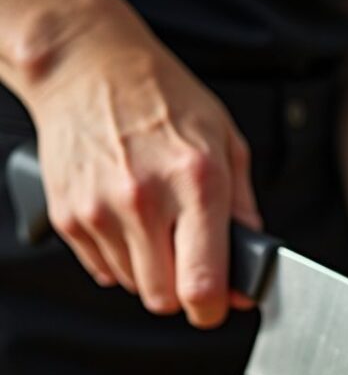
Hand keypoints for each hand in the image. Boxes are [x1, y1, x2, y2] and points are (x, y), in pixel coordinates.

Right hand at [23, 0, 258, 326]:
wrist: (88, 65)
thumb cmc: (164, 99)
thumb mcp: (227, 143)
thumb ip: (245, 210)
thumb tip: (252, 261)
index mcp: (196, 182)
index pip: (202, 284)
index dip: (215, 309)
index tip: (220, 305)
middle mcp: (145, 200)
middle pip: (165, 298)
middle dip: (184, 293)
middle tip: (192, 263)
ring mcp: (100, 210)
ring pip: (136, 287)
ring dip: (153, 273)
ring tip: (159, 227)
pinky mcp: (68, 216)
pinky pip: (104, 270)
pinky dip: (122, 259)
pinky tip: (131, 221)